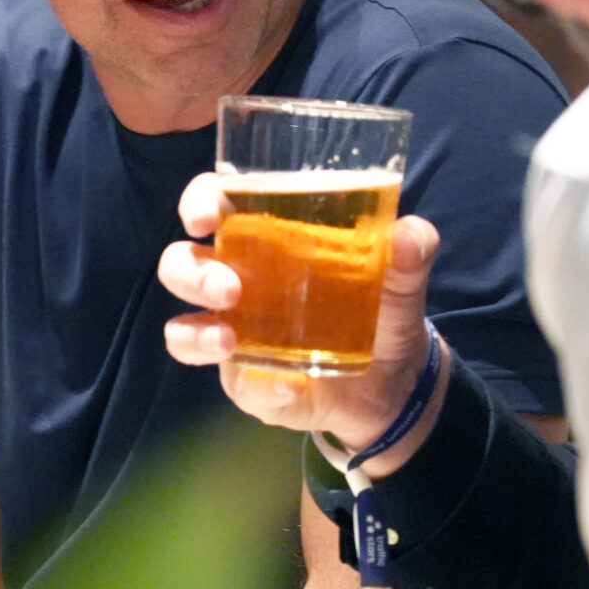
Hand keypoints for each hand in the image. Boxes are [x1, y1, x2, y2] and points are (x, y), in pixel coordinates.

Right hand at [158, 171, 441, 460]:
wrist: (395, 382)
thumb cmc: (379, 310)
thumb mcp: (401, 280)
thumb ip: (409, 254)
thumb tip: (408, 235)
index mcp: (262, 241)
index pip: (211, 206)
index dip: (197, 204)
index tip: (204, 217)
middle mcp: (234, 281)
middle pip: (180, 266)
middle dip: (192, 274)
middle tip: (229, 289)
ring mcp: (231, 333)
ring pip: (180, 328)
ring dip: (195, 334)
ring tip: (229, 342)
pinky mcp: (244, 379)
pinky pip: (233, 383)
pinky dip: (257, 385)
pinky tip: (286, 383)